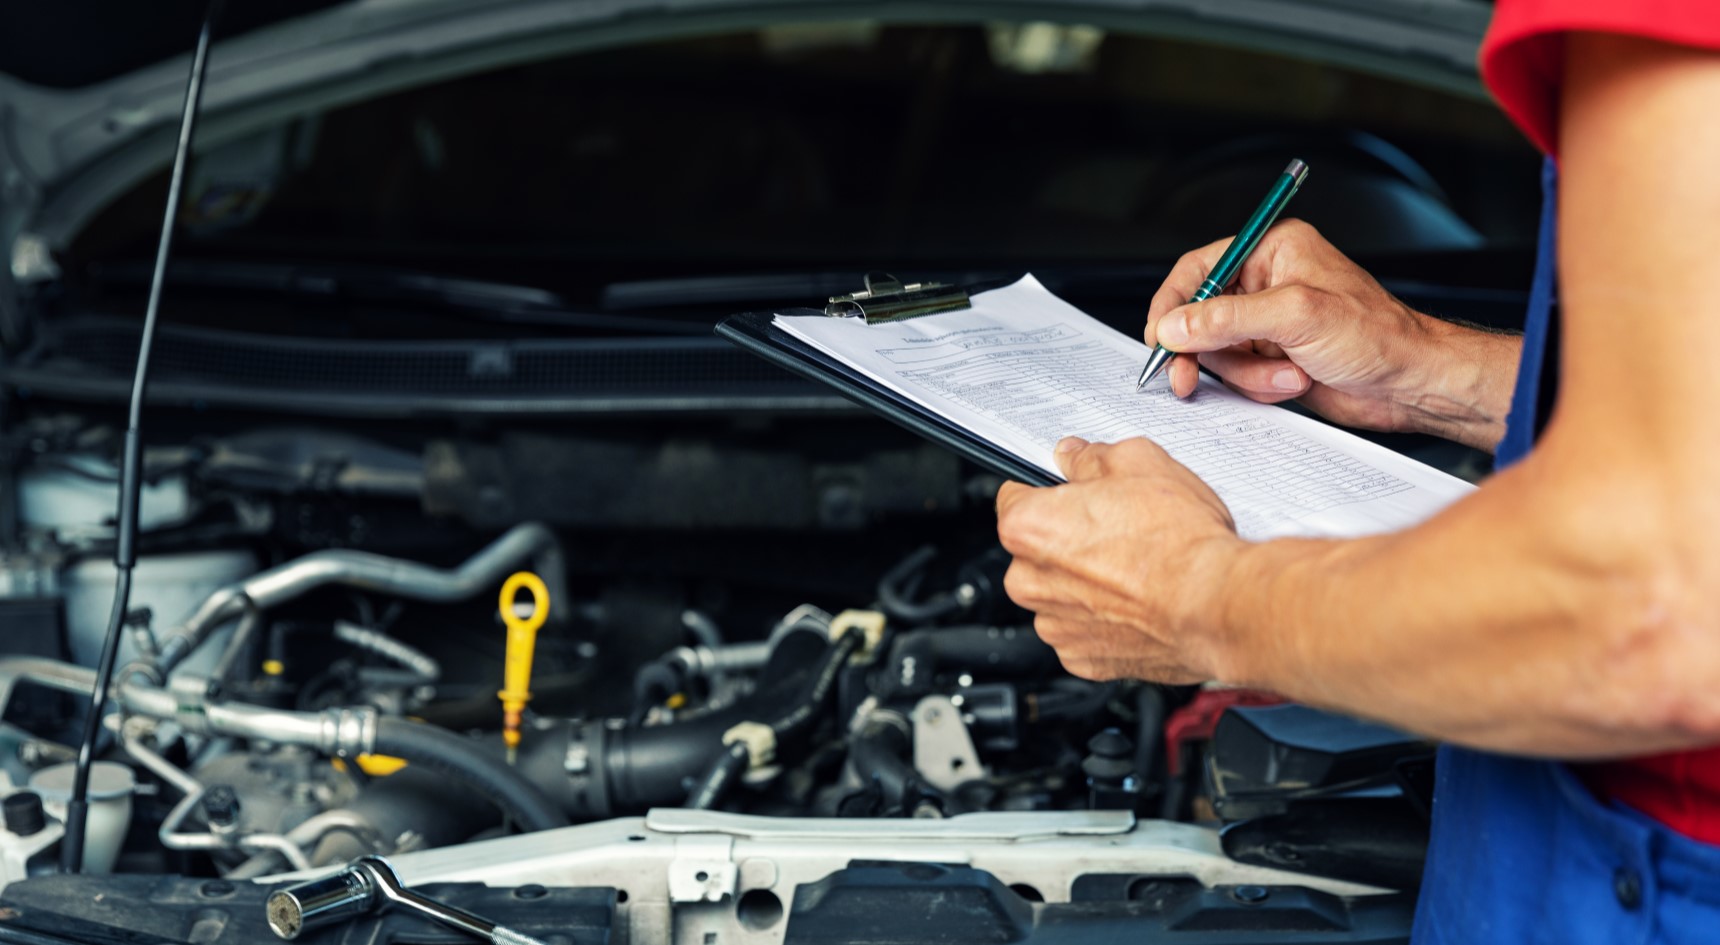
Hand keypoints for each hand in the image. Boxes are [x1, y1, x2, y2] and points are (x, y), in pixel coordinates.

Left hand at [996, 437, 1240, 683]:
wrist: (1216, 606)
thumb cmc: (1180, 542)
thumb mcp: (1138, 463)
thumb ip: (1092, 457)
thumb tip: (1075, 456)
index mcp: (1028, 527)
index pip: (1014, 496)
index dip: (1049, 491)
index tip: (1070, 494)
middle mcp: (1029, 581)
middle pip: (1035, 550)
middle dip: (1068, 540)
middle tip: (1117, 530)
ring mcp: (1055, 625)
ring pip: (1058, 594)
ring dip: (1085, 583)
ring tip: (1135, 568)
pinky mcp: (1082, 659)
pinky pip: (1083, 630)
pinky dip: (1105, 620)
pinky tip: (1138, 602)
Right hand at [1146, 220, 1495, 440]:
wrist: (1411, 384)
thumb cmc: (1377, 336)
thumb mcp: (1296, 317)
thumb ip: (1228, 318)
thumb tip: (1175, 325)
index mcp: (1273, 252)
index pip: (1199, 268)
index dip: (1173, 304)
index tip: (1159, 337)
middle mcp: (1267, 284)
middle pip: (1200, 317)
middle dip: (1206, 351)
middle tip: (1186, 377)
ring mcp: (1269, 324)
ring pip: (1218, 353)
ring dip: (1247, 374)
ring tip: (1288, 375)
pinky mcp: (1273, 358)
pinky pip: (1238, 376)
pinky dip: (1259, 386)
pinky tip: (1295, 382)